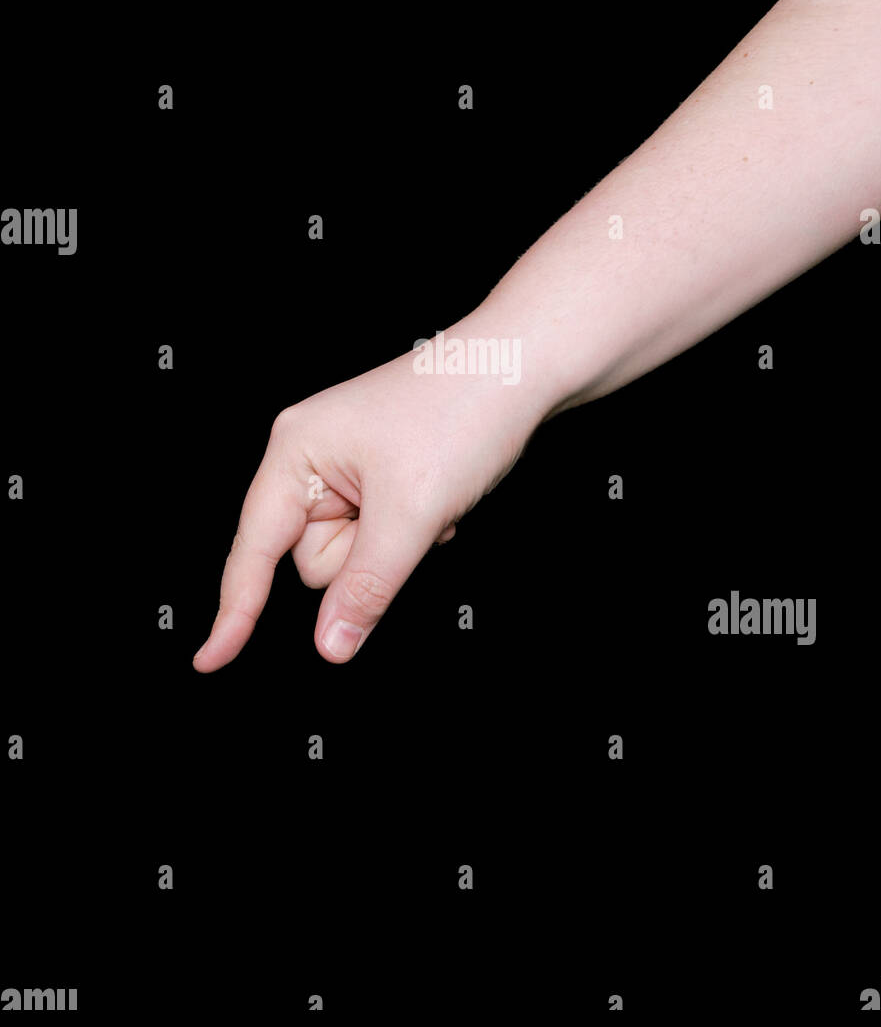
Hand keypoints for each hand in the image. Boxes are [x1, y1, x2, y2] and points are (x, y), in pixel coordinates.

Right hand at [194, 318, 546, 669]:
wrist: (523, 364)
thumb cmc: (463, 413)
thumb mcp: (411, 512)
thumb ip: (366, 586)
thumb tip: (329, 646)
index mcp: (296, 451)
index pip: (254, 549)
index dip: (235, 610)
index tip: (210, 662)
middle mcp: (311, 456)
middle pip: (314, 560)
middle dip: (366, 554)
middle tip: (411, 513)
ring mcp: (347, 465)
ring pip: (354, 555)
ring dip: (397, 543)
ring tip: (431, 498)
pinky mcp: (380, 474)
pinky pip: (383, 536)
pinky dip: (415, 530)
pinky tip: (442, 496)